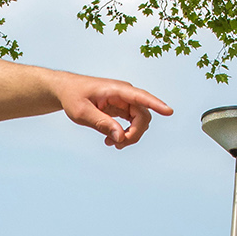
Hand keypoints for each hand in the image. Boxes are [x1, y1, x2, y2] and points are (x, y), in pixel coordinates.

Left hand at [55, 73, 172, 147]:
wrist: (67, 90)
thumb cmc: (73, 97)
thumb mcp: (82, 113)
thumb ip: (102, 124)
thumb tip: (121, 137)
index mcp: (116, 90)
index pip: (140, 97)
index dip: (156, 104)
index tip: (169, 111)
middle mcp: (125, 94)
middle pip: (143, 116)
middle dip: (134, 134)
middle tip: (117, 145)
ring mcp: (125, 101)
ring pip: (140, 122)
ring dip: (130, 136)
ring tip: (111, 143)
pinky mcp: (122, 108)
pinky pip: (132, 124)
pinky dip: (125, 134)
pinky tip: (111, 140)